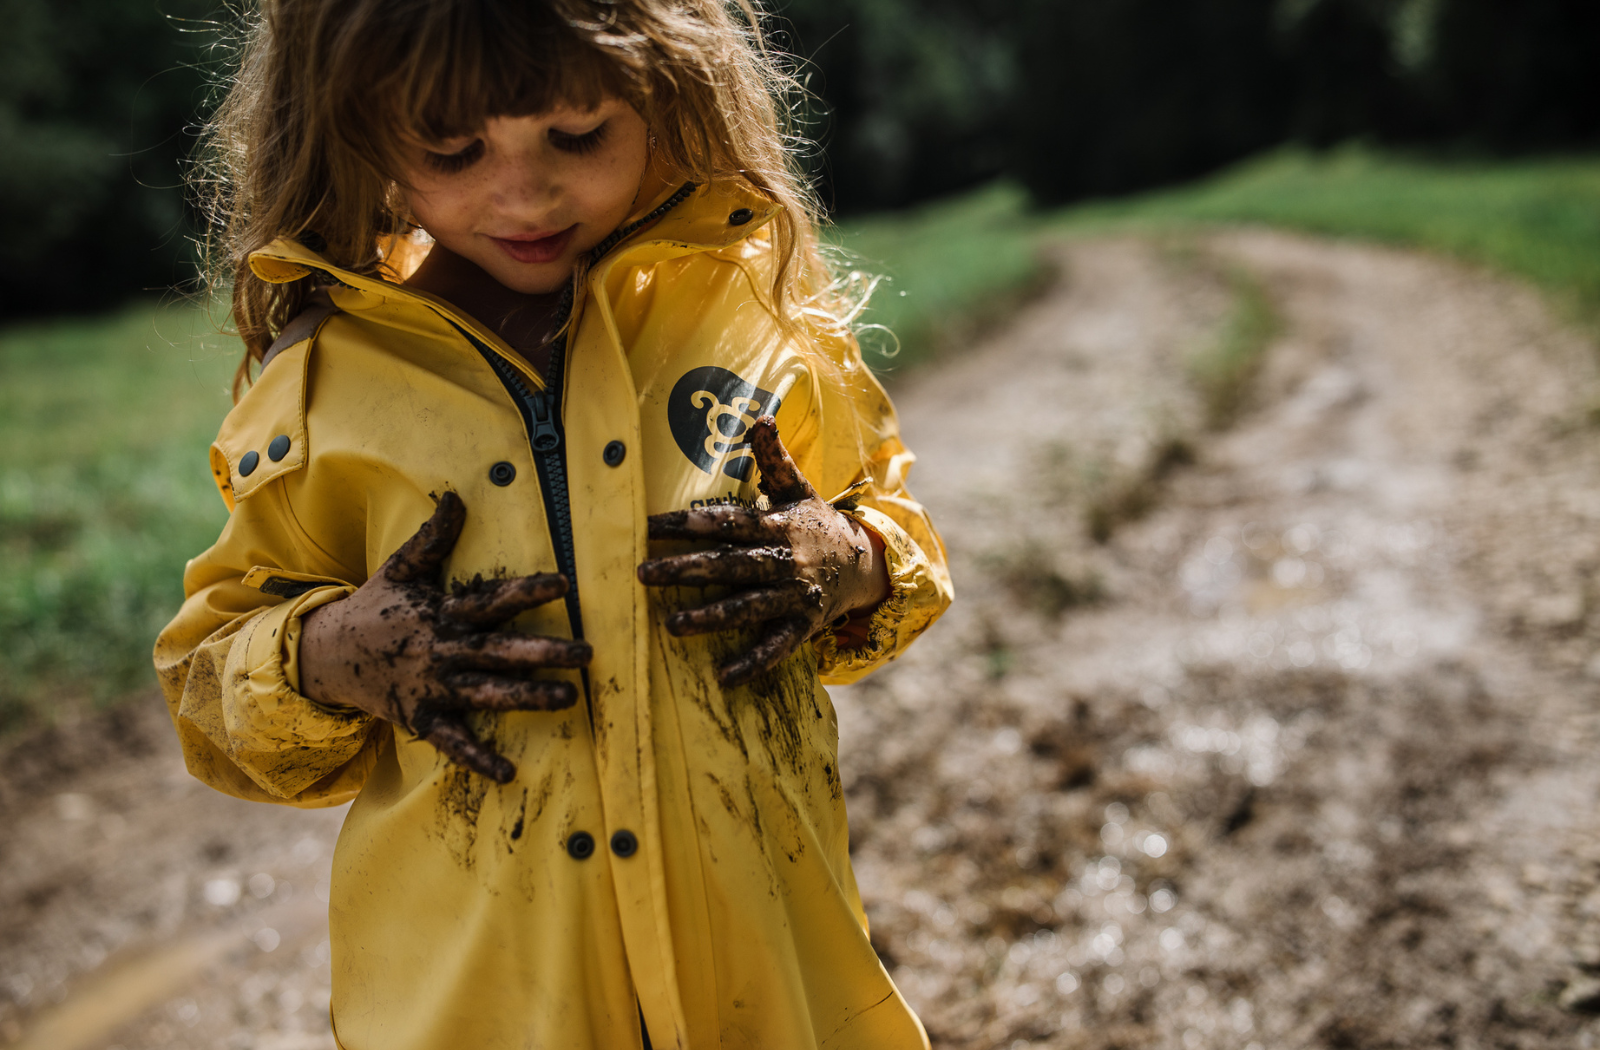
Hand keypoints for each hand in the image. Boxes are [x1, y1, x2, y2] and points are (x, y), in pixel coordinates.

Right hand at [299, 492, 590, 782]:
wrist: (324, 656)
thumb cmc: (374, 608)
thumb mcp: (400, 569)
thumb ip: (432, 538)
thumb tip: (455, 497)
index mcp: (442, 612)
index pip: (492, 600)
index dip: (527, 591)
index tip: (565, 584)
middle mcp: (442, 651)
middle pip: (500, 651)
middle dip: (544, 652)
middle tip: (587, 653)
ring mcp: (433, 687)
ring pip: (487, 694)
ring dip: (526, 697)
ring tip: (567, 699)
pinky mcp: (422, 718)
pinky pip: (454, 742)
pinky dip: (478, 759)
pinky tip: (508, 773)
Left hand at [637, 417, 888, 687]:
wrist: (866, 566)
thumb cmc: (818, 526)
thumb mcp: (800, 490)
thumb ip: (776, 459)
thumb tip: (761, 416)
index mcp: (779, 527)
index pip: (729, 523)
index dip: (690, 523)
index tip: (649, 525)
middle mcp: (785, 562)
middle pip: (730, 565)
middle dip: (686, 570)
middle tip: (642, 573)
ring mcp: (795, 597)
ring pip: (748, 608)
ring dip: (710, 617)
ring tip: (671, 624)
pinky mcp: (803, 627)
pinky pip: (777, 649)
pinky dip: (752, 664)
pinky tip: (722, 677)